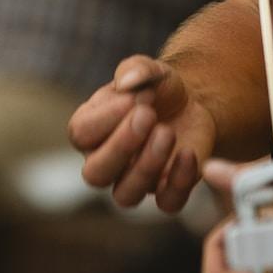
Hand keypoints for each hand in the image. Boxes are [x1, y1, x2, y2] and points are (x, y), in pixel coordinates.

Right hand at [68, 56, 214, 211]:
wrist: (192, 103)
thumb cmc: (158, 88)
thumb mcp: (150, 71)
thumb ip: (136, 69)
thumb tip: (126, 82)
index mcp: (90, 130)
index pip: (80, 134)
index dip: (105, 117)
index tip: (136, 96)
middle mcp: (105, 161)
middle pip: (95, 174)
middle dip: (120, 146)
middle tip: (148, 115)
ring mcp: (134, 181)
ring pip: (126, 195)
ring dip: (146, 166)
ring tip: (167, 133)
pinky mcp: (167, 191)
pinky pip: (167, 203)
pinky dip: (179, 182)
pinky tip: (188, 154)